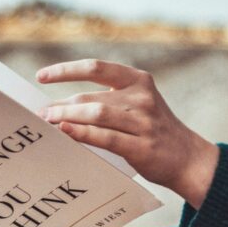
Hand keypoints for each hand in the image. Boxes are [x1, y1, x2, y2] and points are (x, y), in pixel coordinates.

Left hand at [36, 59, 218, 208]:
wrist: (188, 158)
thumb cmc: (153, 131)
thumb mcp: (138, 104)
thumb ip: (108, 99)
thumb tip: (60, 105)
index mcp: (138, 80)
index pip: (96, 67)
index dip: (66, 70)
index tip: (41, 76)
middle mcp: (141, 97)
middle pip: (91, 95)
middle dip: (61, 104)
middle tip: (39, 113)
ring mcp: (143, 121)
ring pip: (96, 113)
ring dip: (66, 117)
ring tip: (47, 122)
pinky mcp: (141, 146)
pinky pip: (104, 137)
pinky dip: (81, 133)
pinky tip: (65, 132)